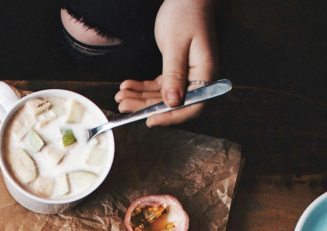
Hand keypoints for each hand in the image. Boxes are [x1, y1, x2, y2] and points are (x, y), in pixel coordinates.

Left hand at [114, 0, 217, 126]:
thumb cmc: (185, 14)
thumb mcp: (175, 45)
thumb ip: (174, 74)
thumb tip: (172, 102)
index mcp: (205, 74)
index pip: (192, 106)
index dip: (171, 117)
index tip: (150, 120)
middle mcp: (199, 79)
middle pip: (173, 103)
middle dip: (146, 106)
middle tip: (124, 105)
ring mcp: (187, 76)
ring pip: (162, 96)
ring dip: (140, 98)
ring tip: (120, 96)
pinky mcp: (176, 71)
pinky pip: (159, 86)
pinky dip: (143, 87)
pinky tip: (127, 85)